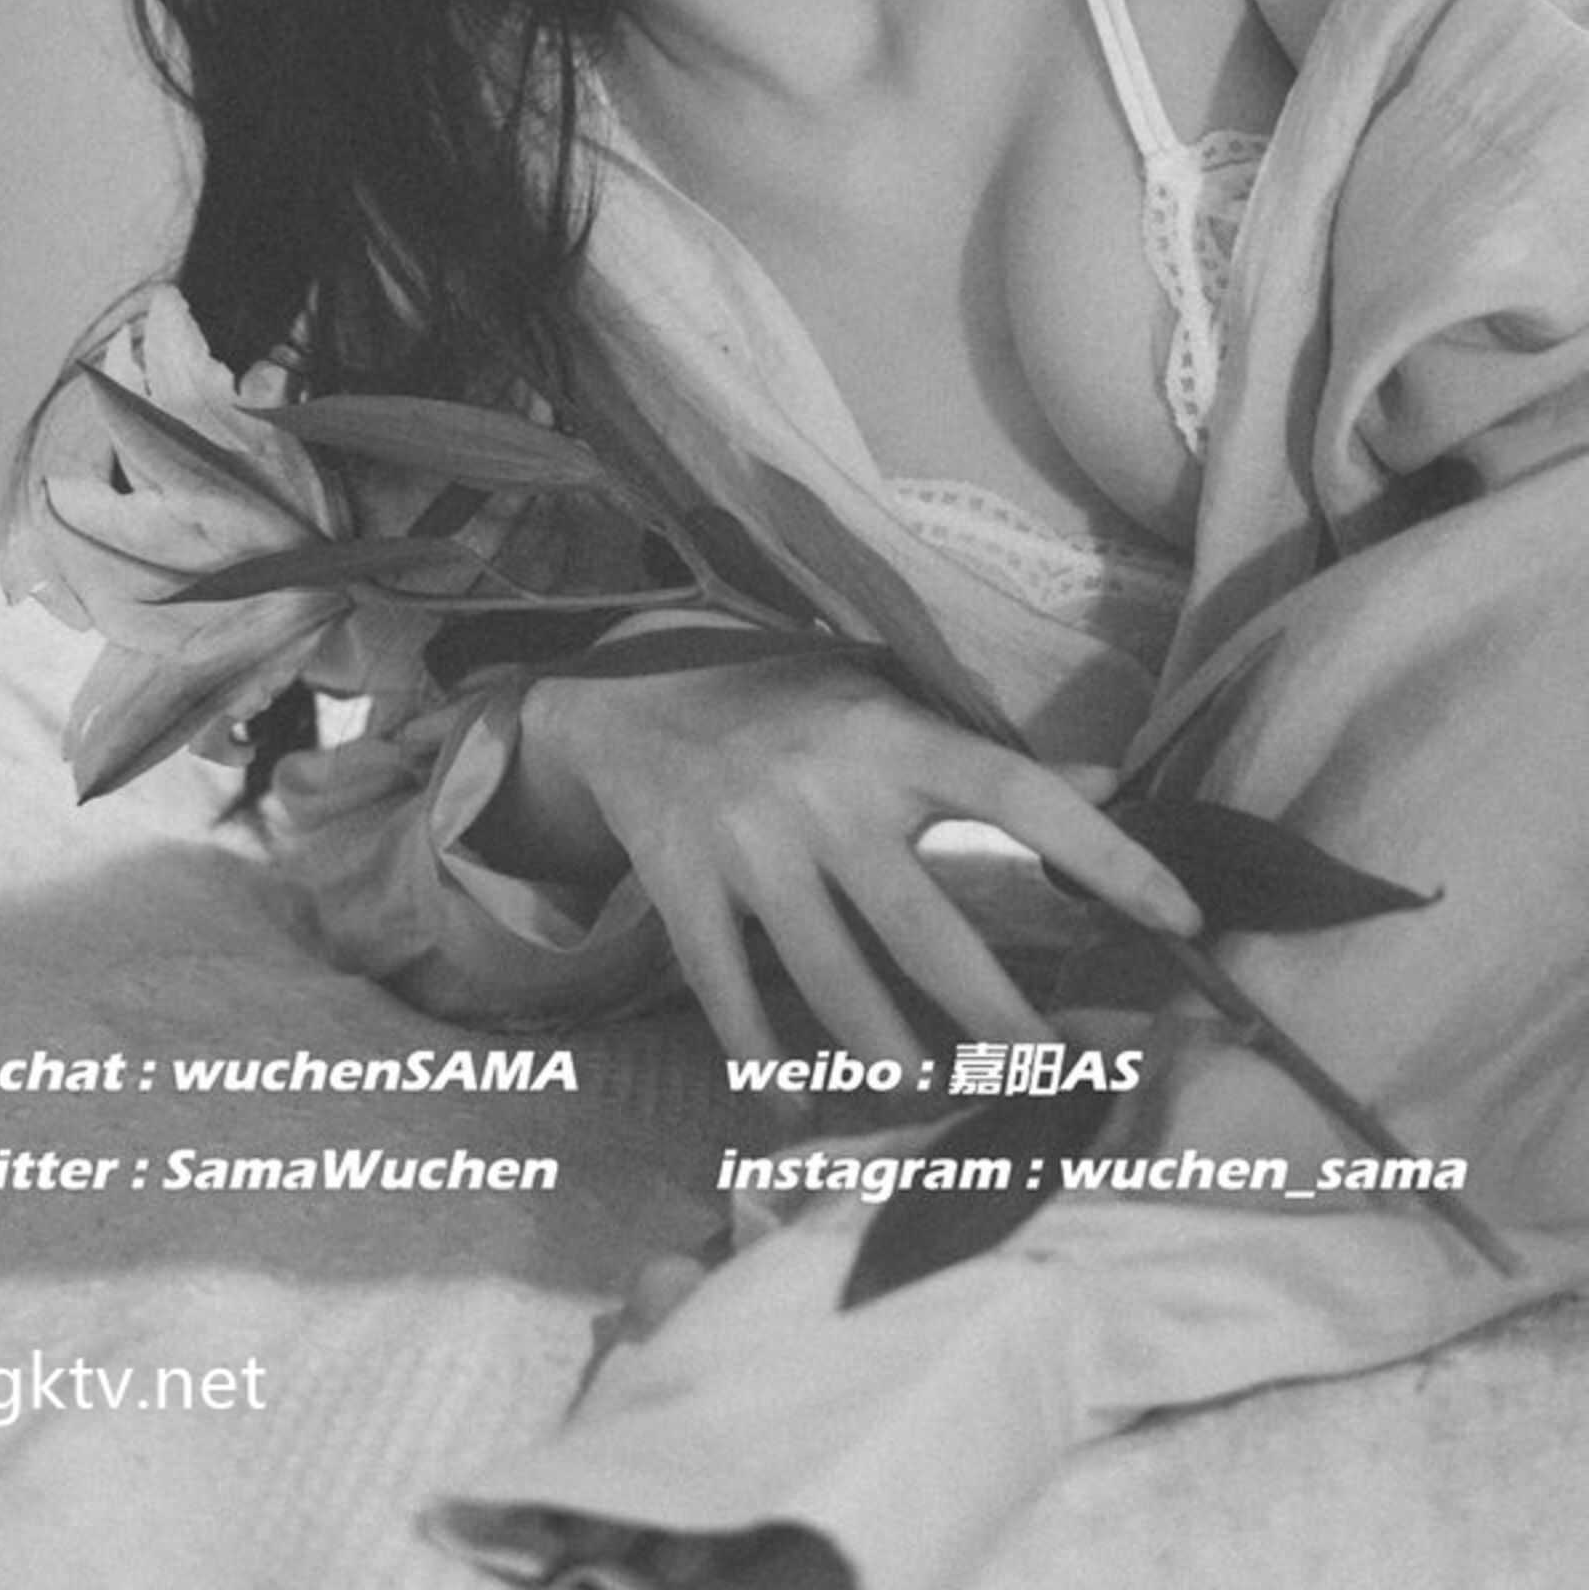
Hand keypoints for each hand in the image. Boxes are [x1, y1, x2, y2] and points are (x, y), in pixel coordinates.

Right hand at [514, 653, 1200, 1071]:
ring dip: (891, 1060)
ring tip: (935, 1102)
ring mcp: (750, 847)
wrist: (629, 699)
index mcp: (893, 738)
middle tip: (1057, 1079)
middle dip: (999, 1019)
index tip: (1183, 918)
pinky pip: (731, 998)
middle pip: (928, 929)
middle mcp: (826, 795)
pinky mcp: (683, 889)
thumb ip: (989, 756)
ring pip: (833, 984)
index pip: (1020, 794)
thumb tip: (1106, 785)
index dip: (1106, 854)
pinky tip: (794, 1112)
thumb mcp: (887, 705)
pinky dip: (764, 1065)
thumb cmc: (787, 707)